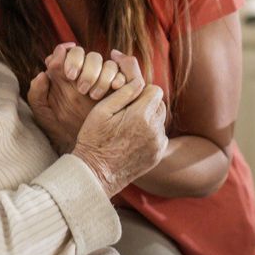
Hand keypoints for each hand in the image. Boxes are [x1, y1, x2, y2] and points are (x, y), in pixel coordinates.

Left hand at [27, 44, 126, 151]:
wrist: (83, 148)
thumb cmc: (61, 130)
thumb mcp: (44, 115)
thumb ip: (36, 95)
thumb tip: (42, 74)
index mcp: (64, 75)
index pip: (65, 53)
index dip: (67, 57)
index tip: (68, 74)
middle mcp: (83, 72)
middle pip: (86, 53)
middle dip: (85, 66)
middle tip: (81, 87)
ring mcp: (102, 78)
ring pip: (105, 62)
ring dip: (101, 75)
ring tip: (95, 95)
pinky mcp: (118, 86)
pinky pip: (121, 73)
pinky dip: (118, 78)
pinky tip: (114, 88)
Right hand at [70, 51, 168, 197]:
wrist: (95, 174)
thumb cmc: (94, 139)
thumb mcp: (102, 110)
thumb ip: (124, 92)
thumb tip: (138, 80)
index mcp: (141, 115)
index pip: (155, 90)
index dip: (142, 90)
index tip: (129, 96)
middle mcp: (154, 129)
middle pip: (159, 104)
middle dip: (146, 103)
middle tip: (127, 110)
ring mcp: (157, 144)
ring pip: (160, 120)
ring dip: (149, 118)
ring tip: (128, 125)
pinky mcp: (157, 155)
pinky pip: (160, 136)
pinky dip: (150, 133)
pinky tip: (132, 138)